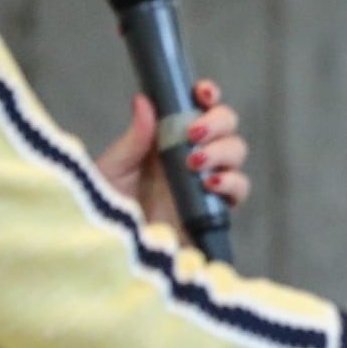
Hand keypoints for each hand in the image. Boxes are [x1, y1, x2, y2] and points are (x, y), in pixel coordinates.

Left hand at [94, 79, 249, 231]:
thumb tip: (144, 100)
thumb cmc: (107, 212)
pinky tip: (210, 184)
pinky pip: (240, 188)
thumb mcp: (113, 170)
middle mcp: (193, 156)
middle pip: (227, 124)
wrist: (114, 254)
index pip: (200, 107)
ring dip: (222, 150)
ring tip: (195, 163)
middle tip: (194, 133)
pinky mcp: (216, 210)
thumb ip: (133, 139)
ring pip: (237, 151)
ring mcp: (207, 182)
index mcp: (169, 139)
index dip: (209, 95)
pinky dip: (231, 180)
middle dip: (218, 121)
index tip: (203, 93)